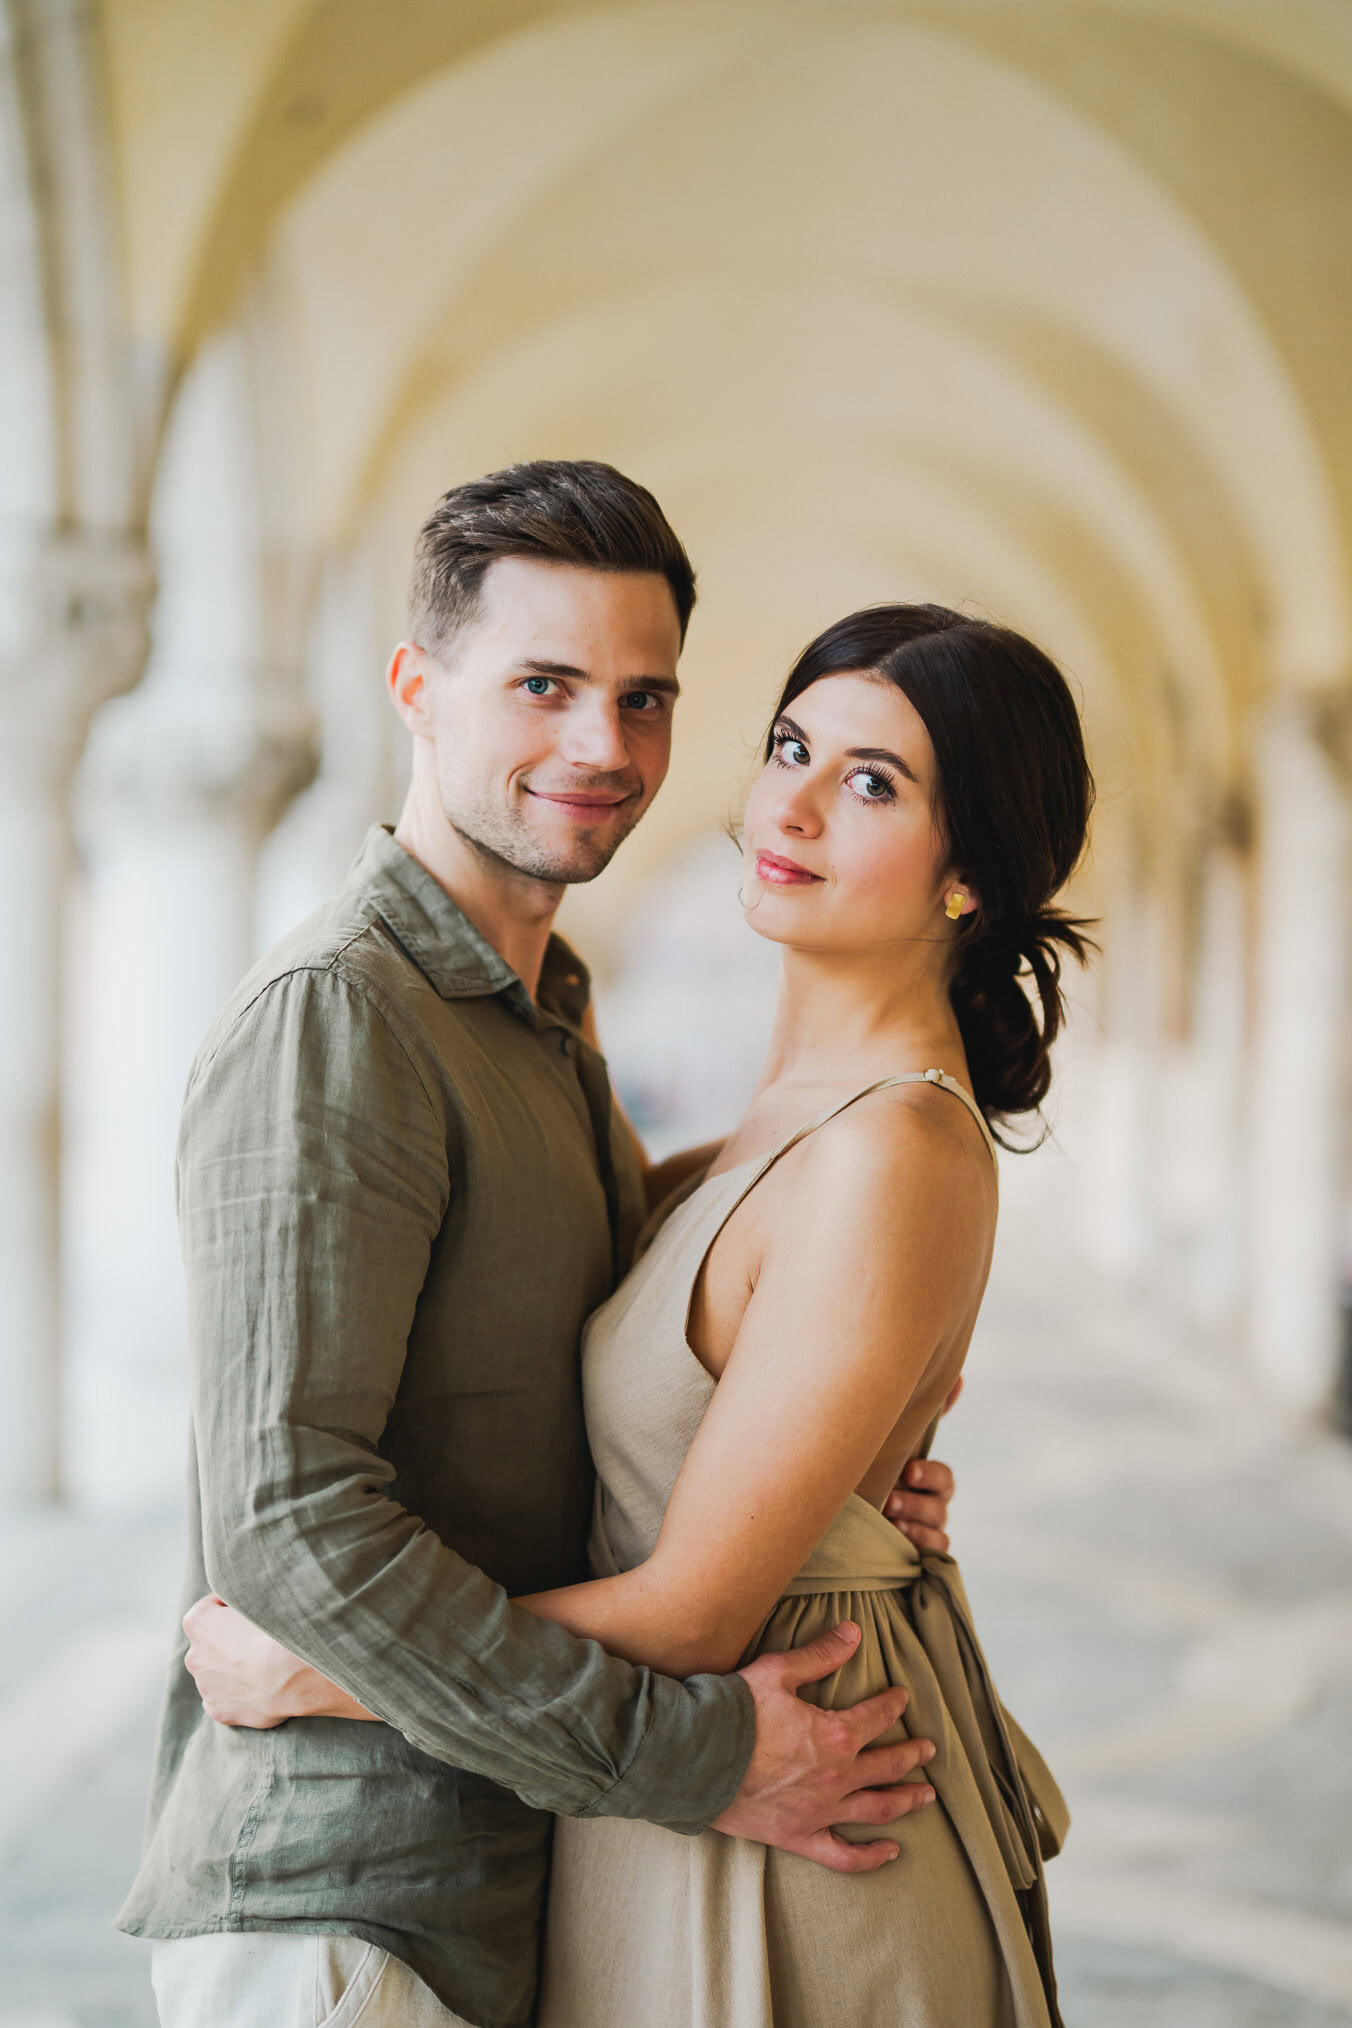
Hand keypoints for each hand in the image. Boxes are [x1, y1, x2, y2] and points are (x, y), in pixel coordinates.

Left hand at [182, 1595, 377, 1727]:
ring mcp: (206, 1687)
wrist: (296, 1673)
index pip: (212, 1606)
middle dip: (231, 1640)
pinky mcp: (220, 1711)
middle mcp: (194, 1656)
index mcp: (197, 1622)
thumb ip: (248, 1594)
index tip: (253, 1609)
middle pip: (212, 1642)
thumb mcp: (264, 1594)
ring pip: (219, 1671)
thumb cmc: (281, 1628)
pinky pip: (228, 1697)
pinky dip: (241, 1692)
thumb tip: (251, 1588)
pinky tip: (263, 1685)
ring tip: (267, 1663)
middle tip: (262, 1638)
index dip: (234, 1606)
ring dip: (236, 1667)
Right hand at [712, 1621, 935, 1871]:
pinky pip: (845, 1856)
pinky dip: (871, 1857)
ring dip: (907, 1800)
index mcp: (836, 1734)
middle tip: (929, 1749)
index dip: (893, 1704)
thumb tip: (854, 1632)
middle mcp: (838, 1777)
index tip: (902, 1697)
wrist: (696, 1757)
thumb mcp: (779, 1670)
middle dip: (912, 1754)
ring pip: (879, 1809)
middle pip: (888, 1765)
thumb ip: (821, 1654)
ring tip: (926, 1796)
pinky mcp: (800, 1837)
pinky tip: (891, 1851)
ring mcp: (821, 1811)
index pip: (877, 1716)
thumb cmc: (735, 1710)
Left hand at [884, 1379, 961, 1552]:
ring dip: (915, 1522)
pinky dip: (919, 1544)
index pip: (943, 1479)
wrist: (836, 1515)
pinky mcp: (916, 1554)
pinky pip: (933, 1552)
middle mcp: (929, 1506)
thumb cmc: (869, 1470)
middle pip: (941, 1504)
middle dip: (919, 1501)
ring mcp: (924, 1531)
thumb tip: (958, 1377)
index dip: (930, 1475)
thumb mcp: (890, 1443)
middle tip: (891, 1498)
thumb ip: (923, 1415)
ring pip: (938, 1529)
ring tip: (889, 1517)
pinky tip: (897, 1538)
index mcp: (924, 1480)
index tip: (908, 1471)